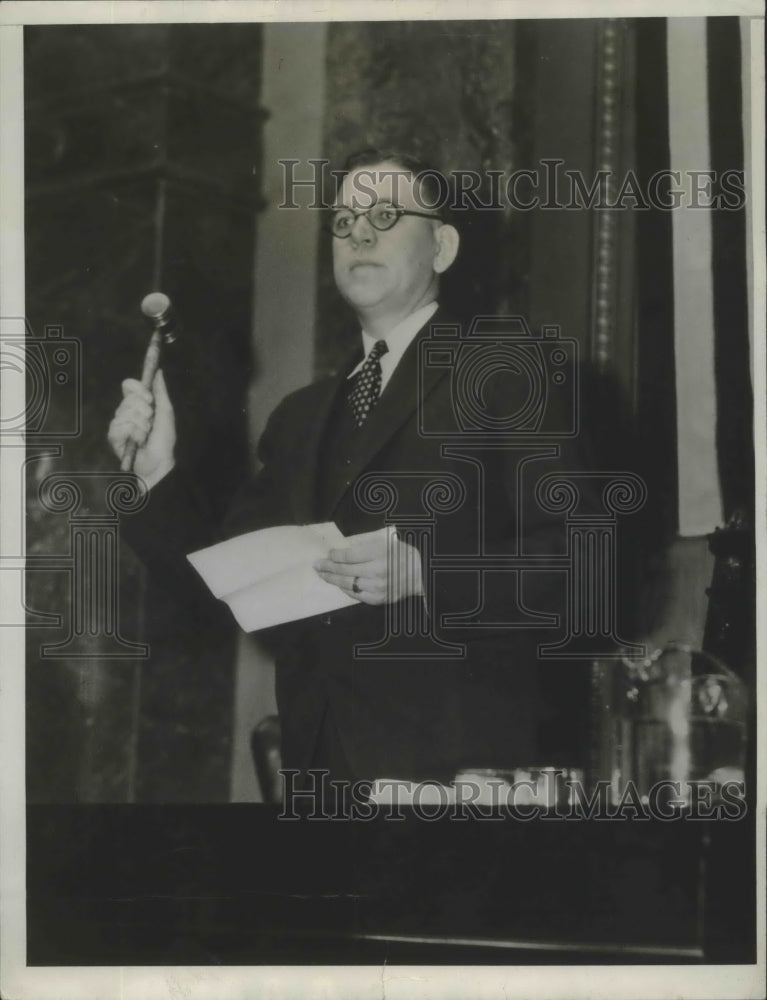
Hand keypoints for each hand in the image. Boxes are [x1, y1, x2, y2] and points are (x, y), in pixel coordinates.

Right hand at [107, 369, 175, 486]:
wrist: (159, 462)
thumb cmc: (164, 440)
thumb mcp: (166, 413)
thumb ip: (161, 392)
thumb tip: (159, 372)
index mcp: (139, 404)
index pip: (129, 386)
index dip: (138, 389)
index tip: (149, 399)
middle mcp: (127, 411)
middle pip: (128, 398)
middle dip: (145, 411)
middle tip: (151, 422)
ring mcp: (119, 423)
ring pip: (125, 412)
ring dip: (141, 425)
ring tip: (145, 435)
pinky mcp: (113, 436)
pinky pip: (119, 426)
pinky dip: (132, 433)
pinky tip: (136, 441)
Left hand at [314, 527, 423, 605]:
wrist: (420, 574)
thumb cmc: (402, 554)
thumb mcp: (386, 542)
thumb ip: (365, 544)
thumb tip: (343, 548)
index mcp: (380, 555)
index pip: (350, 556)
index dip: (336, 555)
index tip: (329, 553)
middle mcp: (377, 573)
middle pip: (345, 570)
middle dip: (328, 567)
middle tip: (316, 565)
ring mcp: (377, 588)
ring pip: (348, 584)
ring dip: (333, 579)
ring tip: (322, 575)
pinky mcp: (378, 599)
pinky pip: (356, 595)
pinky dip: (346, 590)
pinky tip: (338, 584)